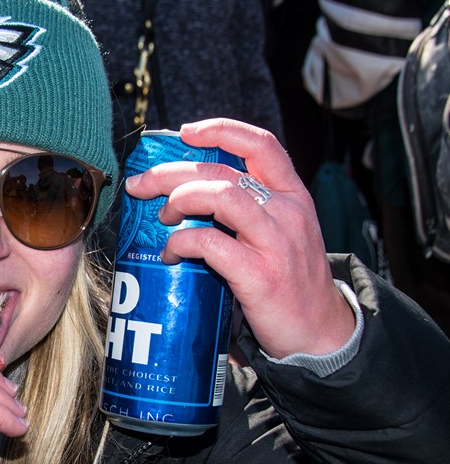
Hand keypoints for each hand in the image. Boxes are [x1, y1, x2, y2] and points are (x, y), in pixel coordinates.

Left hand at [123, 118, 354, 358]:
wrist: (321, 333)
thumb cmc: (290, 282)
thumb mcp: (281, 234)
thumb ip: (247, 211)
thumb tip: (184, 195)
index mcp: (293, 196)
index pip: (262, 145)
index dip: (221, 130)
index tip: (185, 132)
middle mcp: (287, 212)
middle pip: (222, 170)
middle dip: (172, 171)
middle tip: (142, 184)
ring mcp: (276, 242)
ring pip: (219, 195)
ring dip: (179, 200)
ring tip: (161, 217)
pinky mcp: (260, 275)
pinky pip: (210, 243)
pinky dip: (180, 243)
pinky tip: (170, 254)